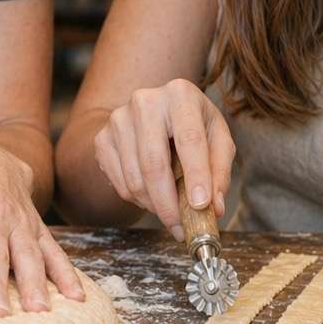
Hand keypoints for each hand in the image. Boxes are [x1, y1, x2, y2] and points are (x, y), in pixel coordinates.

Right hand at [91, 79, 234, 237]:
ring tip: (171, 211)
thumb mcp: (217, 138)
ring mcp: (118, 119)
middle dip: (169, 204)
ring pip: (135, 179)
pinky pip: (120, 183)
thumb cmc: (192, 126)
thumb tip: (214, 208)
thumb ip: (220, 171)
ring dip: (155, 206)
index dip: (196, 175)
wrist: (153, 112)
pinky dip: (138, 200)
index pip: (189, 140)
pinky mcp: (102, 138)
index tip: (201, 206)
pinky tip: (153, 195)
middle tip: (182, 229)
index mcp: (180, 94)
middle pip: (154, 163)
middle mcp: (145, 101)